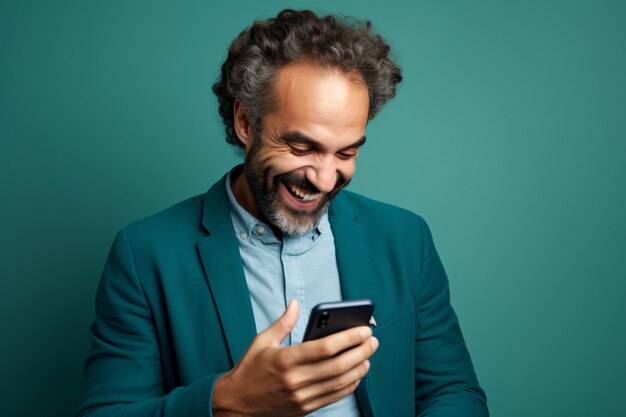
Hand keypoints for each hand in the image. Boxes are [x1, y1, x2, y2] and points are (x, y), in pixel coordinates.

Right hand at [212, 299, 377, 416]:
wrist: (235, 405)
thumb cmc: (249, 370)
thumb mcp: (262, 341)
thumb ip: (283, 322)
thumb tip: (296, 303)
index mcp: (286, 360)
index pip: (325, 348)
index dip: (348, 338)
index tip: (363, 330)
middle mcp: (296, 380)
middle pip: (338, 366)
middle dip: (360, 351)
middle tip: (372, 340)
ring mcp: (302, 397)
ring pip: (340, 383)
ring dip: (359, 368)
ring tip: (368, 355)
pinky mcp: (305, 408)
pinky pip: (334, 397)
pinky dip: (350, 385)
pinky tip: (357, 373)